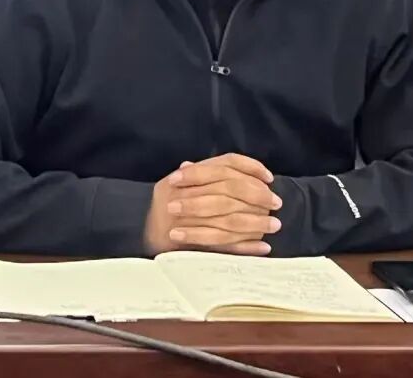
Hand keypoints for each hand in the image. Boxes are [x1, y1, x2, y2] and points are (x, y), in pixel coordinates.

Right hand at [144, 153, 282, 256]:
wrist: (136, 235)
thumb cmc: (161, 209)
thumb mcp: (177, 185)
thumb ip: (200, 176)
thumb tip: (233, 169)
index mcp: (183, 178)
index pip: (223, 164)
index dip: (249, 168)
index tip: (268, 178)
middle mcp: (183, 195)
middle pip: (229, 191)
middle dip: (257, 196)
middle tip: (276, 203)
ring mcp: (185, 221)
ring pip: (229, 219)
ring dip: (255, 223)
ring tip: (274, 226)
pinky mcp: (190, 245)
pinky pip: (223, 246)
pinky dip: (244, 247)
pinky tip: (262, 247)